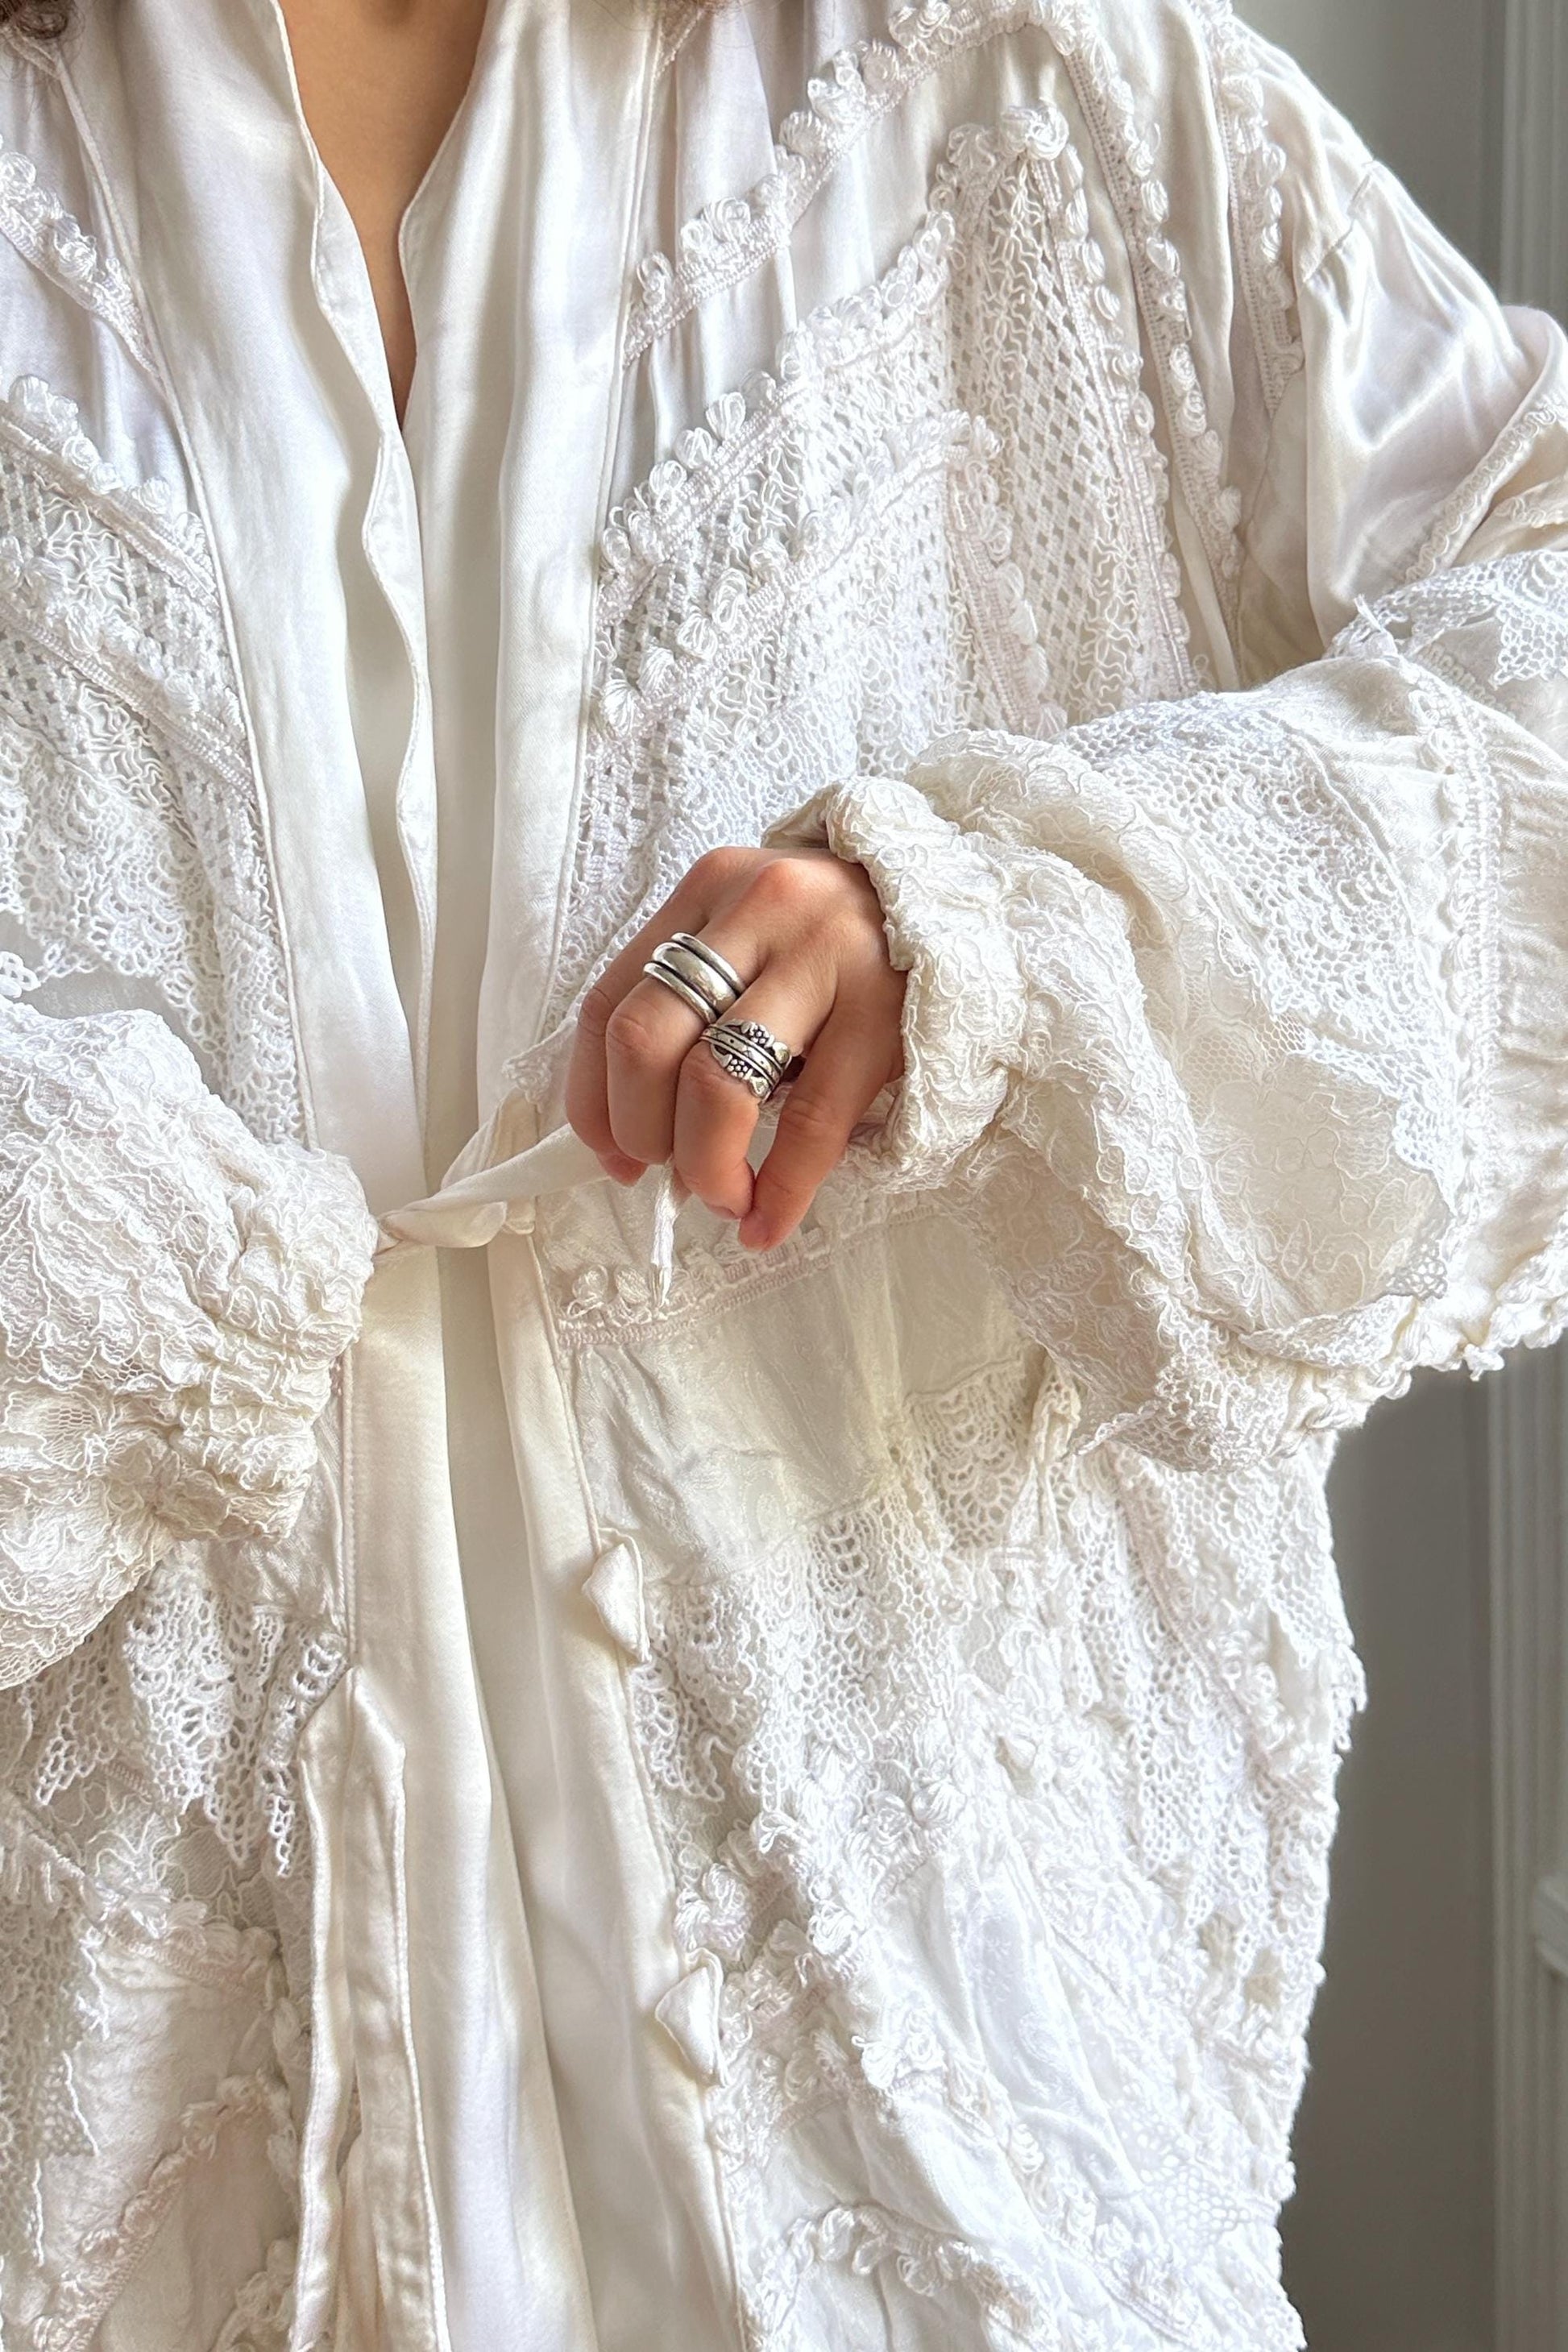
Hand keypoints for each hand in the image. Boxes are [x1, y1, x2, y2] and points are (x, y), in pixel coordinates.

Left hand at [566, 845, 904, 1250]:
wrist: (972, 908)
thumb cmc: (847, 944)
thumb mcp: (759, 941)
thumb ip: (697, 1007)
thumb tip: (635, 1139)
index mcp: (709, 889)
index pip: (609, 1003)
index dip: (593, 1100)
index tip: (610, 1157)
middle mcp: (759, 908)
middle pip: (646, 1040)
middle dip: (642, 1132)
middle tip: (669, 1174)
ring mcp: (825, 953)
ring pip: (716, 1081)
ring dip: (705, 1165)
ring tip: (723, 1198)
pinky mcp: (886, 1008)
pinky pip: (811, 1122)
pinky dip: (780, 1190)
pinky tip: (767, 1223)